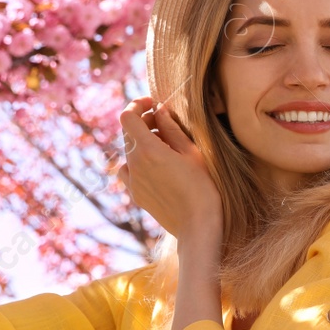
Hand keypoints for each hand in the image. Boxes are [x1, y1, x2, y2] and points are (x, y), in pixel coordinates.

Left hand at [119, 95, 221, 242]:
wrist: (197, 226)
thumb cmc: (203, 186)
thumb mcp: (192, 152)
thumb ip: (172, 128)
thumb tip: (159, 110)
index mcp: (148, 150)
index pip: (127, 116)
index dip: (137, 104)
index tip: (153, 103)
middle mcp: (134, 164)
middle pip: (128, 131)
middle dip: (144, 121)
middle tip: (165, 123)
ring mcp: (132, 180)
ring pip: (128, 150)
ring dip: (142, 142)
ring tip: (165, 147)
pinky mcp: (135, 194)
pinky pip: (129, 169)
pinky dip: (138, 161)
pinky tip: (157, 166)